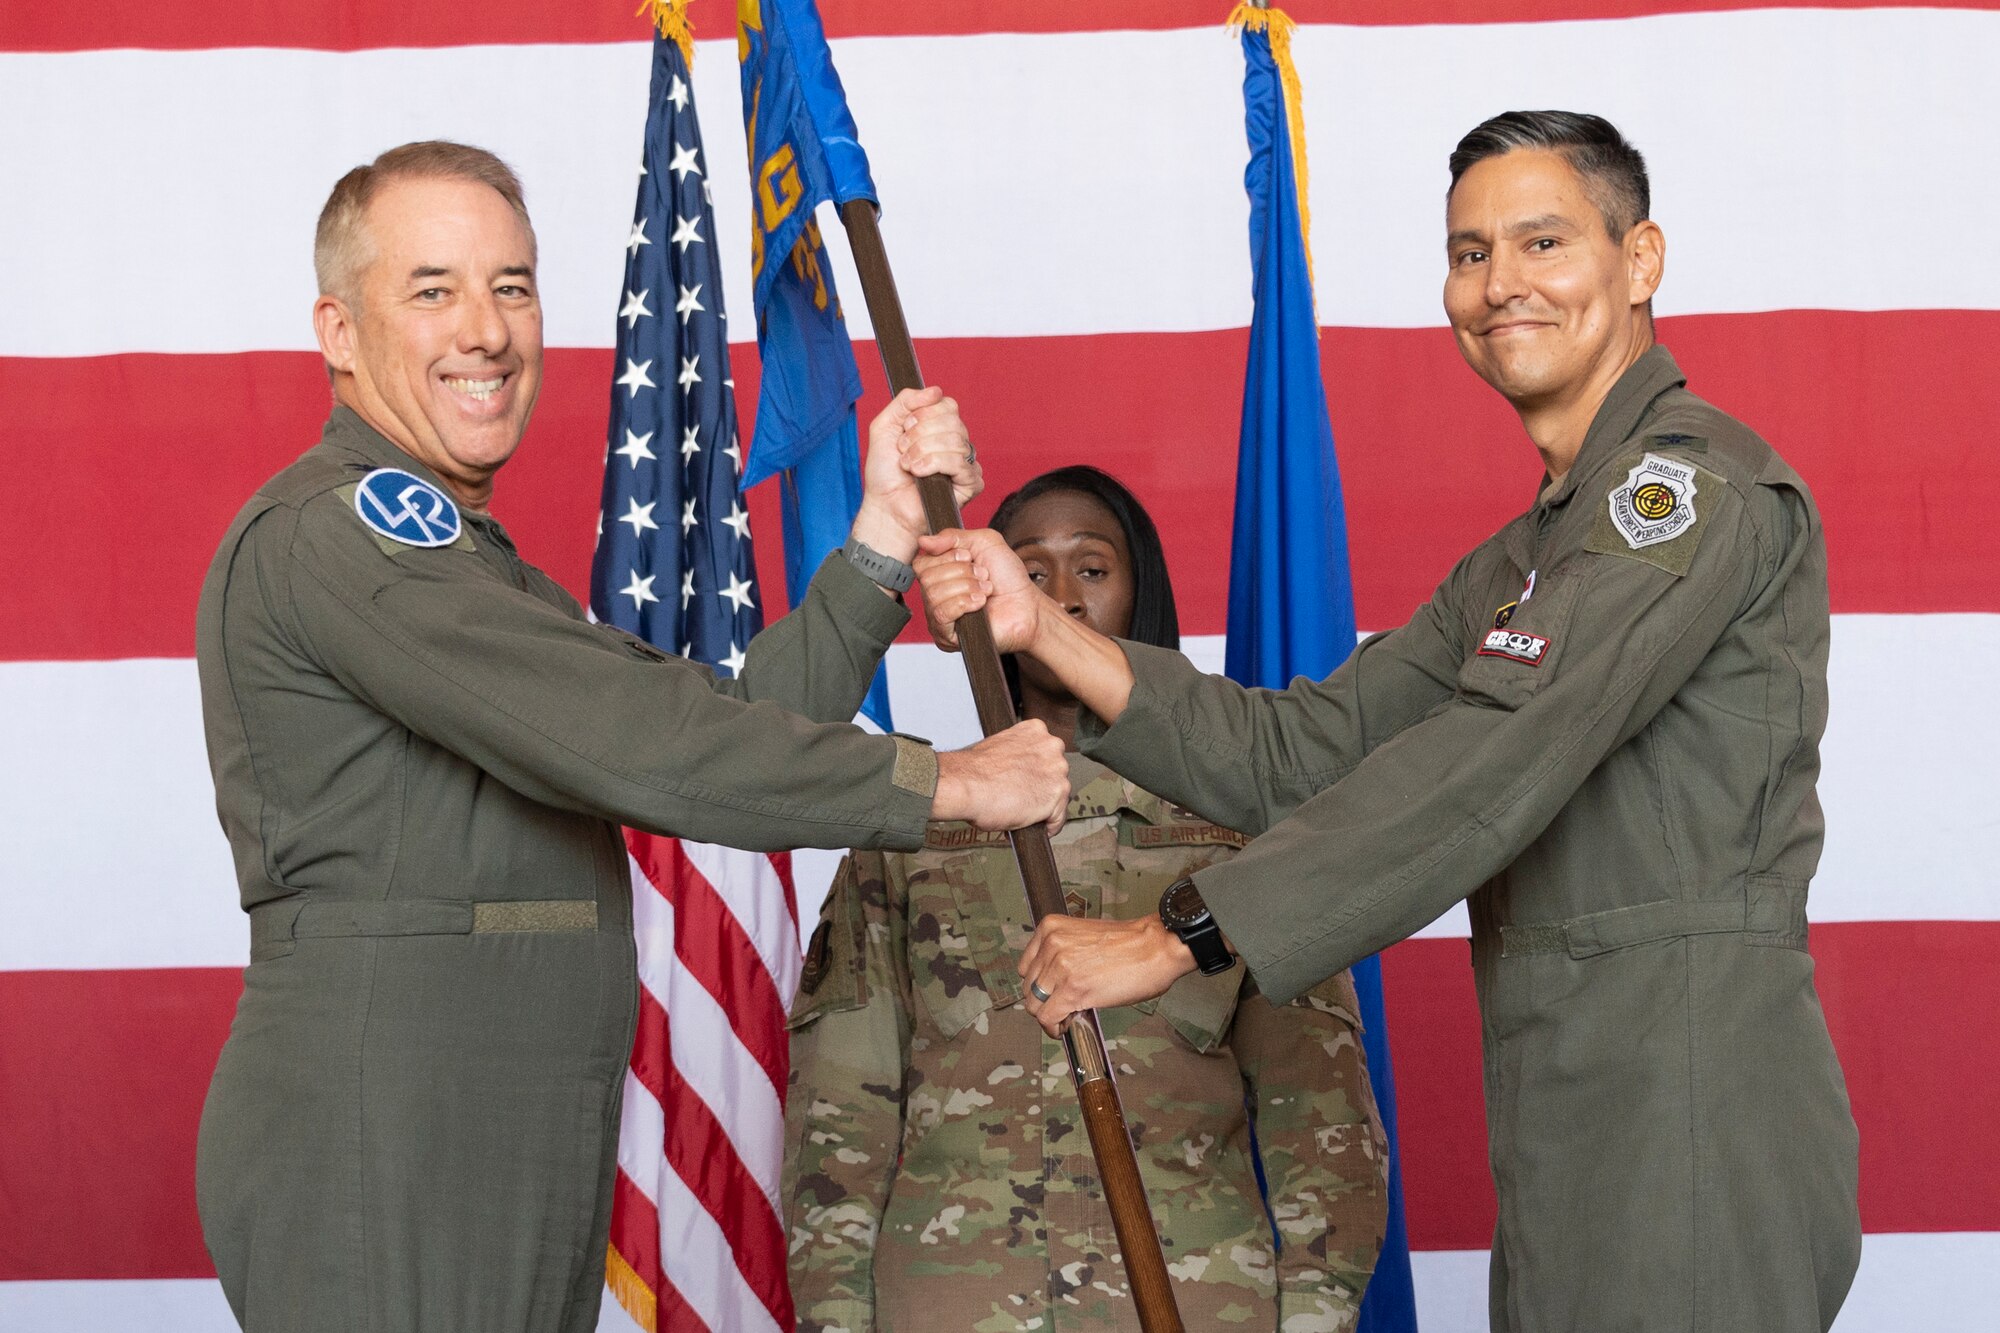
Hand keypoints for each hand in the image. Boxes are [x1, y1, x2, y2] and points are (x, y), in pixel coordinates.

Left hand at [851, 386, 979, 562]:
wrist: (885, 506)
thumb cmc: (885, 472)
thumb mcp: (885, 426)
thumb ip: (905, 401)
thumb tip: (935, 390)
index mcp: (940, 428)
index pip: (948, 405)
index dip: (924, 413)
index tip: (905, 429)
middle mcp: (956, 443)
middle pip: (953, 420)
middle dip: (920, 434)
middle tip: (903, 449)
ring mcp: (965, 463)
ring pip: (956, 440)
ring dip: (922, 450)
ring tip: (908, 465)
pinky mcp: (971, 483)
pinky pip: (960, 462)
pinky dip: (934, 464)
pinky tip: (919, 474)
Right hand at [914, 527, 1043, 654]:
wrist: (1027, 605)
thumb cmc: (1008, 578)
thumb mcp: (984, 542)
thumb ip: (952, 536)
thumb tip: (923, 541)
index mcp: (939, 575)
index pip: (921, 563)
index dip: (946, 557)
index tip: (968, 557)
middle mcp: (935, 596)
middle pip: (927, 578)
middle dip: (961, 573)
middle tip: (982, 576)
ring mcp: (939, 618)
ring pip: (933, 595)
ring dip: (966, 587)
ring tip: (985, 591)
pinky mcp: (947, 636)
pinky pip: (941, 614)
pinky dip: (964, 603)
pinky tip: (979, 604)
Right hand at [931, 720, 1069, 834]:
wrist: (966, 785)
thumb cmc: (974, 771)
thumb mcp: (999, 748)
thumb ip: (1017, 756)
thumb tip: (1018, 772)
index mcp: (1036, 731)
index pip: (1047, 754)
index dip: (1037, 771)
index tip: (1030, 781)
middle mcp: (1051, 746)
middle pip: (1056, 773)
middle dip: (1042, 787)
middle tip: (1024, 799)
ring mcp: (1057, 770)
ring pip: (1059, 795)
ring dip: (1045, 807)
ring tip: (1026, 815)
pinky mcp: (1056, 794)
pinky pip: (1059, 817)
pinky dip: (1049, 826)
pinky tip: (1037, 827)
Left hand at [1018, 914, 1195, 1035]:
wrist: (1155, 947)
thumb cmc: (1130, 944)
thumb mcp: (1084, 938)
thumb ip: (1063, 953)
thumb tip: (1053, 982)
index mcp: (1051, 928)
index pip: (1026, 967)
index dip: (1039, 984)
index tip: (1050, 993)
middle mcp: (1051, 945)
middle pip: (1028, 987)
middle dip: (1044, 1001)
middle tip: (1062, 1006)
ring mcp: (1060, 968)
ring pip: (1034, 1005)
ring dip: (1049, 1015)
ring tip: (1067, 1016)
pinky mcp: (1072, 990)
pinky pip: (1047, 1018)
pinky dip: (1053, 1027)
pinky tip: (1065, 1026)